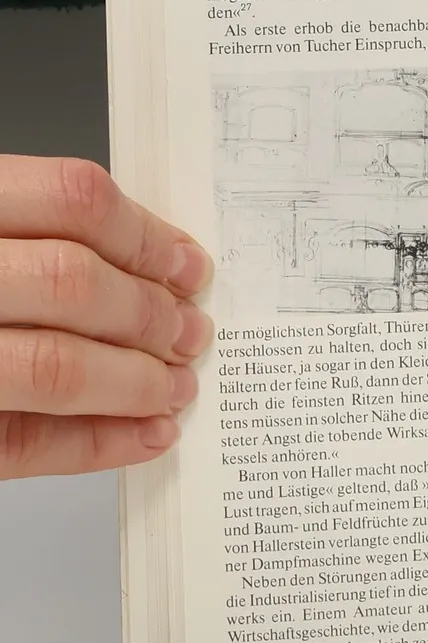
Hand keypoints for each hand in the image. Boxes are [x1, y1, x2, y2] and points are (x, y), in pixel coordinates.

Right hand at [1, 156, 212, 479]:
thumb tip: (151, 263)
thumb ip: (28, 234)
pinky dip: (97, 443)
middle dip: (149, 314)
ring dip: (135, 382)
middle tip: (189, 333)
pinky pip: (22, 443)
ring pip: (54, 366)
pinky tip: (144, 435)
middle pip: (71, 282)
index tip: (188, 266)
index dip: (146, 236)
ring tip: (173, 386)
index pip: (70, 199)